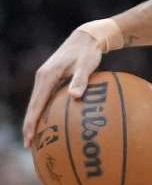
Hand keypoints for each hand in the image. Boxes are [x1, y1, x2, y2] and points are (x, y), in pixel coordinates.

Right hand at [23, 29, 103, 147]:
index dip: (31, 123)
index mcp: (47, 76)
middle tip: (29, 146)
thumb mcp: (86, 65)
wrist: (86, 38)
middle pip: (32, 106)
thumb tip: (75, 96)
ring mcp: (45, 79)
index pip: (36, 104)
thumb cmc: (88, 52)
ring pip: (36, 103)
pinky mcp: (51, 79)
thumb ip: (81, 80)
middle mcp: (42, 78)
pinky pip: (44, 99)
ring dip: (34, 120)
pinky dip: (43, 111)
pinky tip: (49, 122)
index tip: (30, 139)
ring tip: (36, 139)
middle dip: (29, 127)